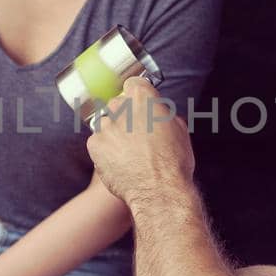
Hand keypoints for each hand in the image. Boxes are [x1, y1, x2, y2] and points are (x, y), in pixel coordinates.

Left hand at [86, 75, 194, 204]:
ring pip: (105, 123)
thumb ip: (165, 116)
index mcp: (145, 98)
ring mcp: (106, 125)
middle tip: (135, 134)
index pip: (133, 83)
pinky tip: (118, 162)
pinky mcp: (95, 144)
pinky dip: (104, 150)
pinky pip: (97, 141)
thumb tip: (161, 115)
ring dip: (113, 133)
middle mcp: (123, 107)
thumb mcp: (180, 131)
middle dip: (124, 115)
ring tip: (127, 152)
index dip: (136, 94)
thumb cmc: (174, 163)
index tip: (138, 102)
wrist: (159, 191)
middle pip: (117, 104)